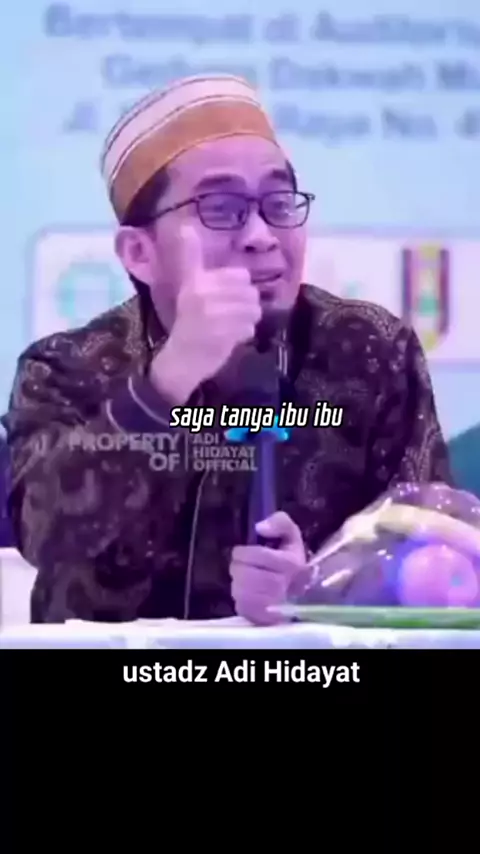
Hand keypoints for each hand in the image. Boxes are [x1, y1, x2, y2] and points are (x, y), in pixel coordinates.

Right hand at [150, 225, 260, 403]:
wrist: (181, 359)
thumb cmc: (189, 321)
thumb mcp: (188, 287)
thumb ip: (190, 257)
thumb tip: (186, 227)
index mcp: (196, 282)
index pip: (240, 276)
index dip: (240, 287)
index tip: (227, 297)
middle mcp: (203, 295)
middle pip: (250, 293)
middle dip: (246, 305)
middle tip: (231, 316)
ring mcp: (213, 316)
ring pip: (253, 310)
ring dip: (247, 320)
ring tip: (232, 326)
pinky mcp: (223, 335)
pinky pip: (250, 328)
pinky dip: (244, 334)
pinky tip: (230, 338)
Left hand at [229, 511, 306, 625]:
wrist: (301, 593)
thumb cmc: (289, 559)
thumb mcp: (290, 535)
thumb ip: (279, 522)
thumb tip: (260, 527)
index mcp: (290, 563)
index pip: (254, 555)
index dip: (243, 552)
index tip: (245, 553)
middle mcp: (283, 585)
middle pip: (243, 573)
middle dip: (238, 567)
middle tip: (244, 567)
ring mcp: (275, 605)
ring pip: (240, 590)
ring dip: (239, 583)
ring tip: (247, 581)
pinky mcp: (266, 619)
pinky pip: (242, 607)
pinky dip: (241, 599)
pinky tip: (250, 595)